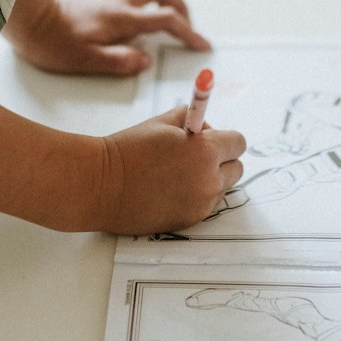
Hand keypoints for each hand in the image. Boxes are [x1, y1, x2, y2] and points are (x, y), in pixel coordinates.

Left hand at [4, 0, 210, 75]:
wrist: (27, 19)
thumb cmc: (53, 44)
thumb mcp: (87, 62)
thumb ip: (120, 62)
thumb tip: (146, 61)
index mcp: (122, 19)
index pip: (166, 20)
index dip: (189, 32)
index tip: (202, 45)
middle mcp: (118, 0)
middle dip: (181, 5)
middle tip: (184, 26)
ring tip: (166, 10)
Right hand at [97, 107, 245, 232]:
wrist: (102, 185)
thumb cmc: (129, 149)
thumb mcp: (163, 122)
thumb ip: (192, 118)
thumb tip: (207, 127)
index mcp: (205, 151)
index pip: (239, 143)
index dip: (225, 139)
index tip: (212, 138)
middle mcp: (209, 180)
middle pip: (237, 169)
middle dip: (222, 160)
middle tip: (196, 155)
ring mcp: (200, 204)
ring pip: (222, 188)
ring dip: (210, 179)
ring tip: (178, 173)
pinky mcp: (189, 221)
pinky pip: (205, 205)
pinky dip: (196, 197)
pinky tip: (171, 189)